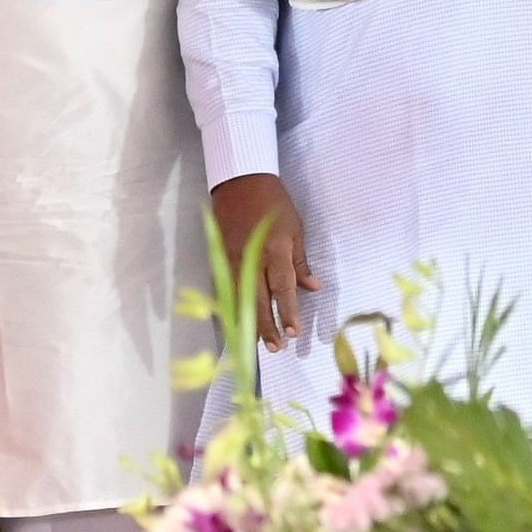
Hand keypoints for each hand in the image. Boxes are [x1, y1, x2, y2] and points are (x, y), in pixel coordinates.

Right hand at [208, 173, 318, 349]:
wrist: (241, 183)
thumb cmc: (275, 204)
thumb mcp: (296, 229)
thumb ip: (301, 261)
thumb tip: (313, 288)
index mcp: (275, 250)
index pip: (283, 289)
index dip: (288, 312)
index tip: (293, 332)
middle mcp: (251, 259)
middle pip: (259, 299)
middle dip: (267, 325)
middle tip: (276, 348)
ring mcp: (231, 260)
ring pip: (239, 298)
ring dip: (248, 321)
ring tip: (256, 342)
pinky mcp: (219, 258)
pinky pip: (225, 288)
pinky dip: (230, 306)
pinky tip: (235, 320)